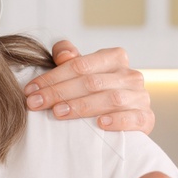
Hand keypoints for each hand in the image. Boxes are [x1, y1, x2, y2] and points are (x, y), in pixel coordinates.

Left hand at [25, 42, 154, 131]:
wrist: (123, 119)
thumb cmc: (96, 93)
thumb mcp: (81, 74)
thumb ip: (70, 60)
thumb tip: (62, 53)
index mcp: (114, 58)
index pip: (80, 64)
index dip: (53, 77)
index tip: (30, 90)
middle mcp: (130, 75)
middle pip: (91, 82)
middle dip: (59, 92)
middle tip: (36, 103)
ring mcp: (141, 96)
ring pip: (110, 98)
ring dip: (81, 106)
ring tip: (58, 113)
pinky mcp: (146, 118)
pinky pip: (134, 118)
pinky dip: (117, 120)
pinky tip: (100, 124)